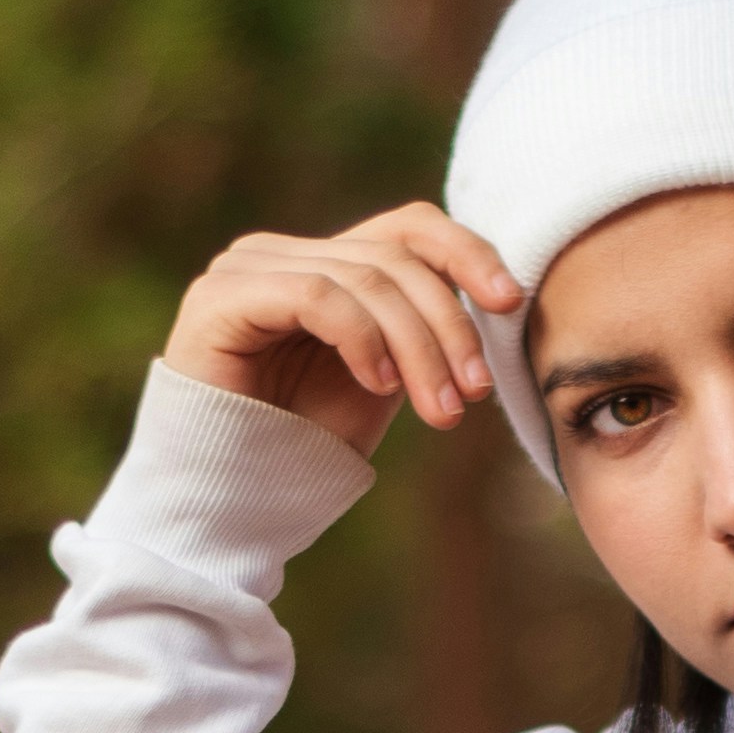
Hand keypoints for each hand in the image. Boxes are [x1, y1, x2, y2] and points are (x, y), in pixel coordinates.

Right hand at [162, 200, 522, 464]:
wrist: (227, 504)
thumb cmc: (302, 449)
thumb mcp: (384, 380)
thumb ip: (418, 330)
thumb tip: (494, 295)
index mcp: (323, 263)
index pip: (408, 227)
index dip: (467, 253)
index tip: (511, 302)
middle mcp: (281, 252)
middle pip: (393, 258)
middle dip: (447, 328)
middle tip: (474, 393)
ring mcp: (247, 269)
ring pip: (363, 279)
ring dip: (417, 347)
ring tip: (439, 411)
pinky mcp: (222, 297)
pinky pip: (315, 295)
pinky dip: (361, 337)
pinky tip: (381, 385)